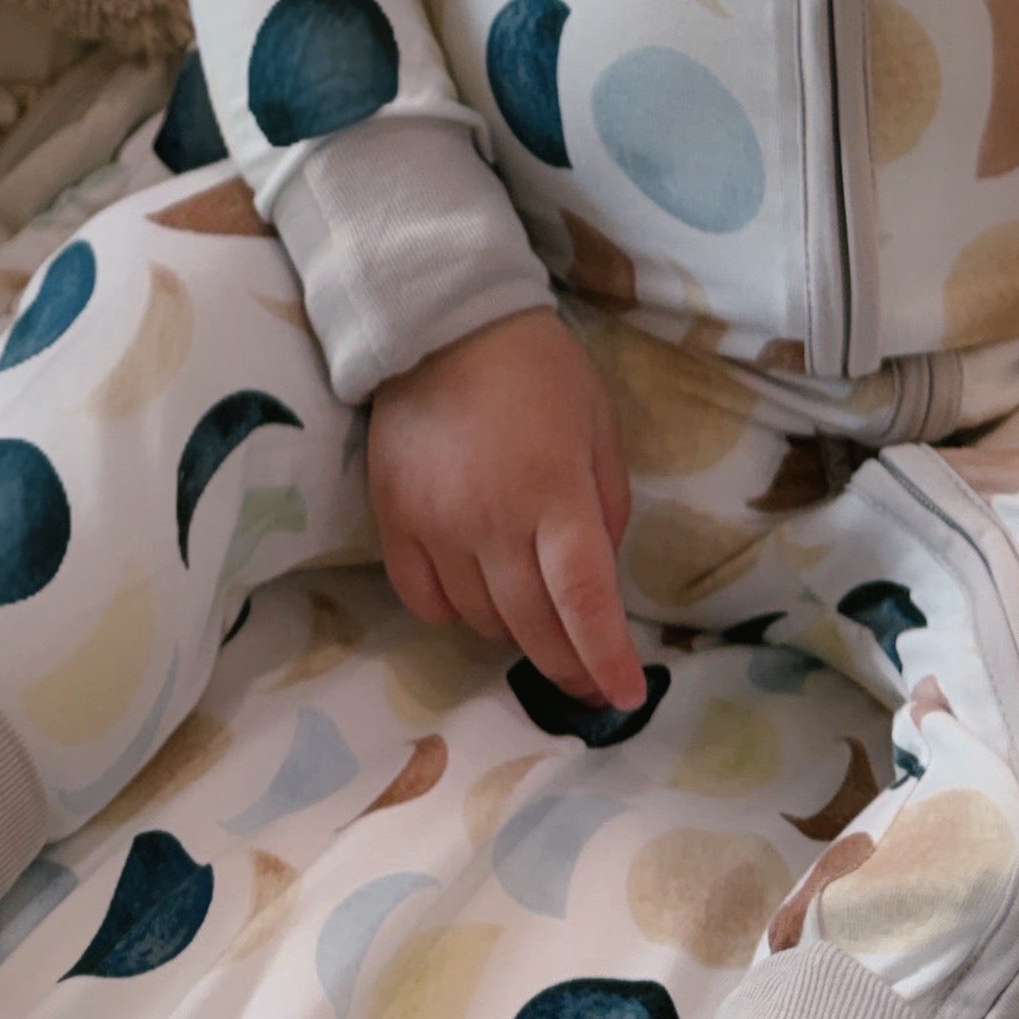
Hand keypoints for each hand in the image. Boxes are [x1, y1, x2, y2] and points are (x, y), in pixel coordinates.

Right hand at [367, 307, 641, 707]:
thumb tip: (598, 581)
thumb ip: (608, 507)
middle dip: (568, 668)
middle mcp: (494, 520)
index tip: (625, 698)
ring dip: (515, 634)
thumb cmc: (539, 368)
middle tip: (590, 685)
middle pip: (533, 628)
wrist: (444, 319)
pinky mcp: (393, 520)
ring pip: (480, 621)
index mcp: (556, 493)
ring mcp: (436, 524)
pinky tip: (475, 597)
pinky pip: (424, 601)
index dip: (606, 660)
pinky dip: (455, 614)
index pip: (585, 603)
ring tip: (535, 619)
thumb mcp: (600, 425)